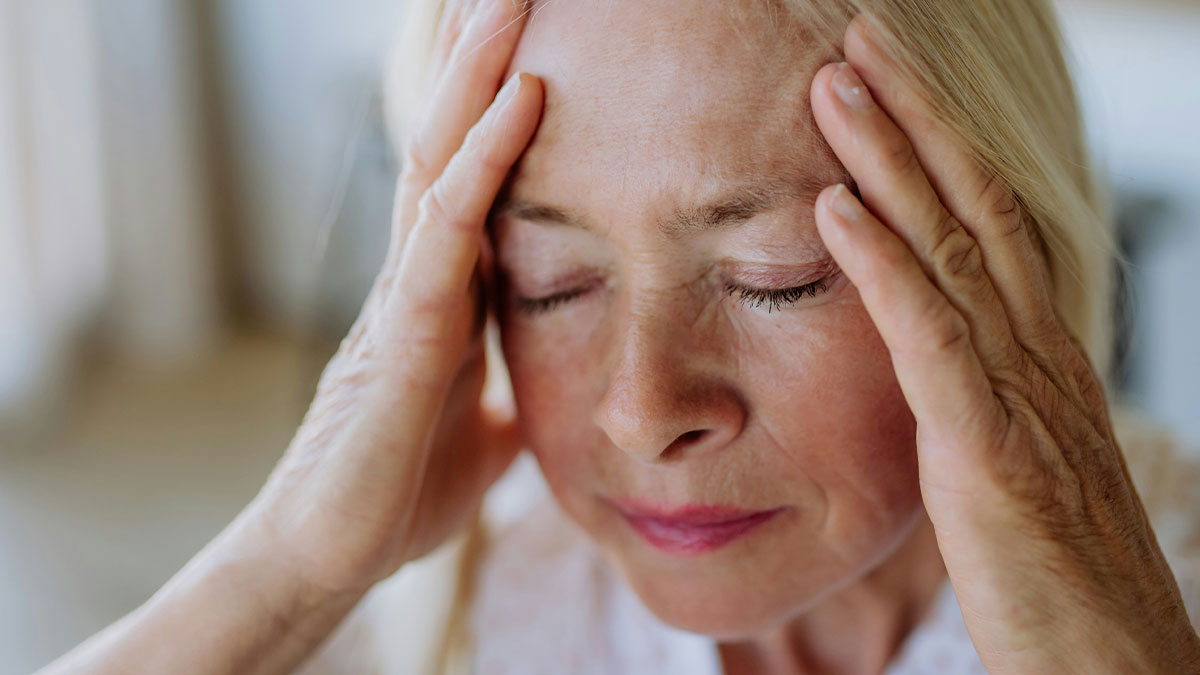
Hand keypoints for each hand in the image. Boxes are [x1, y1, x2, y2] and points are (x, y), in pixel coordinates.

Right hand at [247, 0, 541, 595]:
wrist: (335, 556)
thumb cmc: (400, 490)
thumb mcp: (486, 433)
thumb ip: (509, 395)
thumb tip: (547, 392)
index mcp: (442, 292)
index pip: (471, 177)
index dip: (496, 108)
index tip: (530, 40)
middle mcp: (418, 274)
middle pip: (449, 142)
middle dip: (479, 60)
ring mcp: (405, 294)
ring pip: (440, 159)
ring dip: (480, 73)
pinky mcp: (403, 332)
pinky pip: (448, 228)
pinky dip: (485, 158)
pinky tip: (526, 98)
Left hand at [809, 16, 1199, 672]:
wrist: (1117, 659)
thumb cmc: (1060, 568)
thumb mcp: (1017, 454)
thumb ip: (975, 392)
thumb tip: (931, 348)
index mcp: (1036, 350)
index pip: (984, 218)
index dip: (934, 143)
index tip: (880, 83)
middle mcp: (1034, 351)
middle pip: (972, 204)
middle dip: (911, 115)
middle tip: (857, 42)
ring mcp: (1017, 395)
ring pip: (951, 248)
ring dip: (889, 160)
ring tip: (834, 86)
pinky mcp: (988, 450)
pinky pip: (929, 339)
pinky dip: (881, 266)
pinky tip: (833, 208)